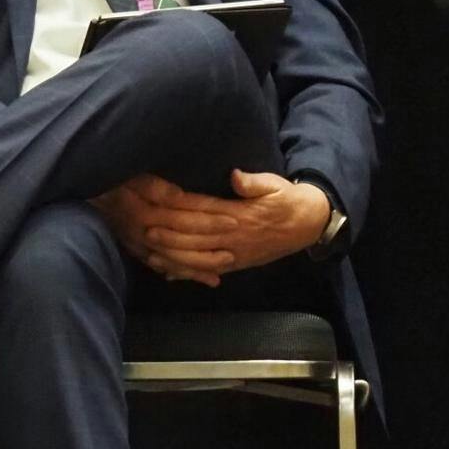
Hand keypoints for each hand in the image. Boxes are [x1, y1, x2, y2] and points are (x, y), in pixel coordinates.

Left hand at [92, 171, 330, 285]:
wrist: (308, 225)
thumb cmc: (287, 200)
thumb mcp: (274, 185)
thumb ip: (253, 182)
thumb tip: (235, 176)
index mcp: (240, 214)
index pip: (202, 208)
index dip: (177, 204)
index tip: (155, 198)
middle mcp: (234, 236)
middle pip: (193, 233)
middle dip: (166, 229)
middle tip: (139, 223)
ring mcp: (233, 253)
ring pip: (196, 255)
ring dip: (170, 252)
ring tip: (147, 246)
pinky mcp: (235, 263)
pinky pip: (206, 270)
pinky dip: (186, 272)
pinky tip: (167, 271)